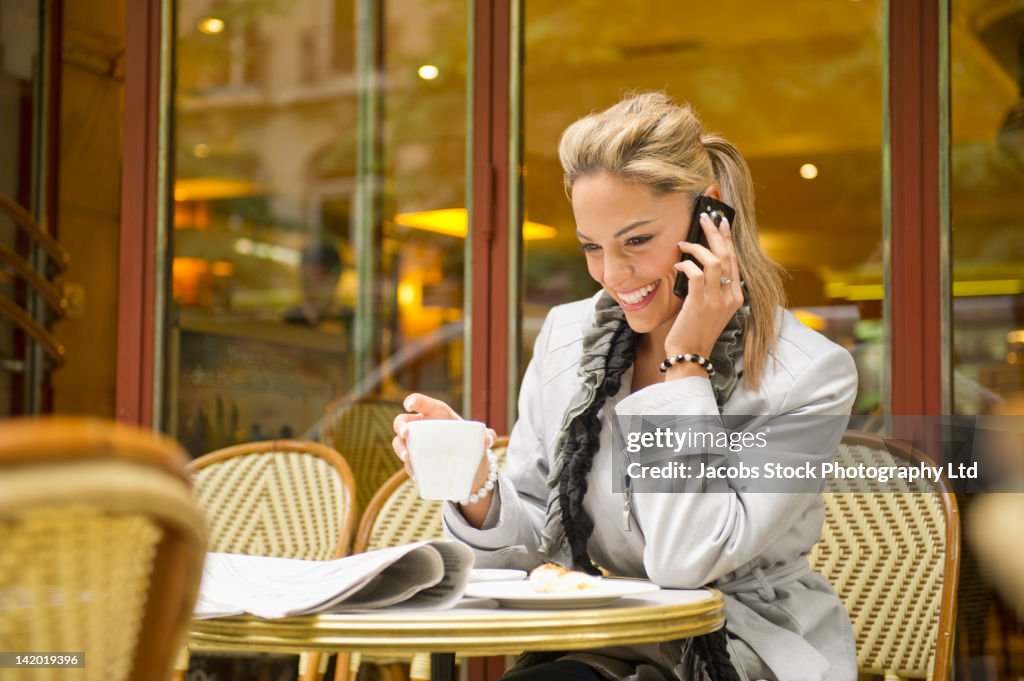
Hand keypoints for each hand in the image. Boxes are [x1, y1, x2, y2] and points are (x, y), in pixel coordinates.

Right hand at [391, 393, 496, 481]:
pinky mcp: (416, 459)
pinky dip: (409, 468)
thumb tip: (488, 439)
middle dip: (401, 426)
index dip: (414, 400)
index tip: (409, 404)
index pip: (422, 403)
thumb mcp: (480, 438)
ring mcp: (416, 443)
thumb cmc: (471, 441)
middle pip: (402, 421)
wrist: (468, 464)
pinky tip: (416, 475)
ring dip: (400, 448)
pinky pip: (407, 462)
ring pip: (399, 441)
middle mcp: (422, 426)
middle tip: (406, 434)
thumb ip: (488, 435)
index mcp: (436, 414)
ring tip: (407, 457)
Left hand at [665, 213, 742, 358]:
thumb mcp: (711, 307)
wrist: (690, 354)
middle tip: (705, 217)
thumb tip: (699, 263)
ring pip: (714, 262)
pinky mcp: (700, 304)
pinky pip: (696, 274)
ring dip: (698, 247)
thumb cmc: (695, 330)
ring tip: (684, 242)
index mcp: (735, 296)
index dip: (727, 238)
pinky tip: (678, 264)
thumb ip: (712, 288)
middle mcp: (730, 296)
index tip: (721, 221)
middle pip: (727, 256)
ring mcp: (717, 300)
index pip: (734, 260)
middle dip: (716, 233)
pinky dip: (686, 265)